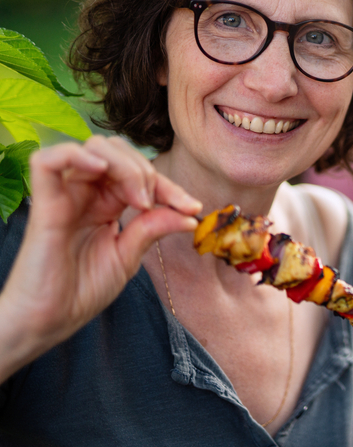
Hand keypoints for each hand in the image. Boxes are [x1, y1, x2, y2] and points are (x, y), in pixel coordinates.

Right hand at [0, 137, 200, 360]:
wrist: (48, 322)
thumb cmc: (82, 291)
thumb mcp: (128, 256)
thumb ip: (153, 228)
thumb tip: (190, 214)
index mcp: (106, 203)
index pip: (140, 174)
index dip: (169, 186)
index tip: (192, 207)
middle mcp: (86, 193)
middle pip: (119, 151)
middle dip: (147, 170)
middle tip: (153, 205)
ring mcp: (64, 195)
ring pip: (93, 147)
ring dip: (124, 164)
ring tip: (137, 199)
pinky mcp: (43, 203)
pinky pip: (48, 159)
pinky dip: (76, 154)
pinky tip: (99, 169)